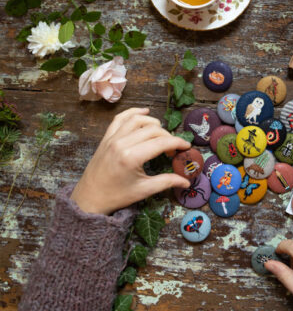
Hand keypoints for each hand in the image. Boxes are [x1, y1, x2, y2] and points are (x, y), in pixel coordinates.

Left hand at [71, 108, 191, 214]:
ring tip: (161, 134)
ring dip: (153, 123)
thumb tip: (186, 181)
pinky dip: (133, 113)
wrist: (89, 198)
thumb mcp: (144, 190)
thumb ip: (166, 182)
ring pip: (137, 119)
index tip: (186, 147)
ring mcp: (112, 138)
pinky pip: (120, 118)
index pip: (161, 142)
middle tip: (173, 149)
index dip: (178, 143)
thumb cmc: (116, 196)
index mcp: (131, 157)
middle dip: (168, 136)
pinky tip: (144, 113)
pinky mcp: (106, 138)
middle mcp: (121, 143)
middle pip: (152, 129)